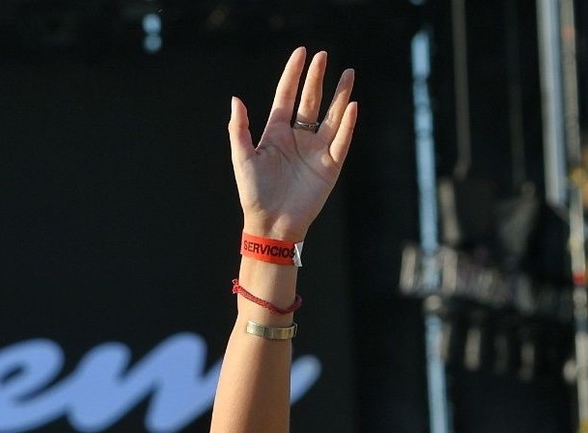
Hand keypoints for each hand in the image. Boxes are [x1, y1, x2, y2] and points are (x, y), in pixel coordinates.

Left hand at [229, 48, 357, 241]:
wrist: (272, 224)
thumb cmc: (254, 194)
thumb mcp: (242, 159)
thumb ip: (239, 129)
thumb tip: (236, 99)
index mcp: (276, 134)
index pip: (287, 97)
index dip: (293, 74)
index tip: (301, 52)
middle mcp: (298, 138)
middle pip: (311, 101)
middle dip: (317, 78)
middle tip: (323, 56)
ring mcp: (316, 150)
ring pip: (332, 116)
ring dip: (340, 95)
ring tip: (348, 73)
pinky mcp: (330, 166)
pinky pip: (342, 140)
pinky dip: (348, 124)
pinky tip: (352, 105)